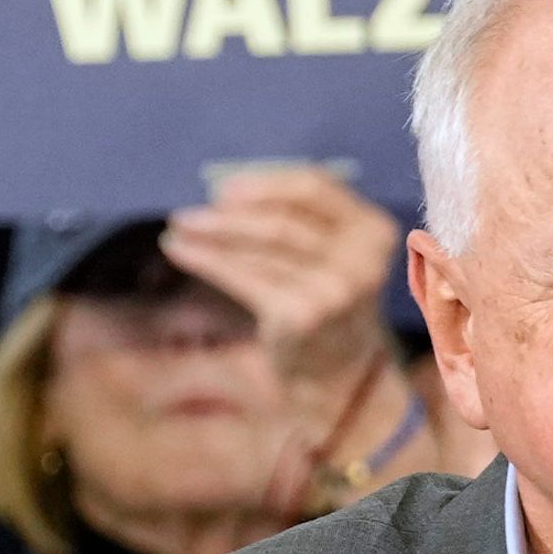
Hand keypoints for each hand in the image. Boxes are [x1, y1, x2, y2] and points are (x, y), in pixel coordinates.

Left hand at [161, 166, 403, 386]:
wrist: (340, 370)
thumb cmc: (326, 300)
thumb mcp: (333, 253)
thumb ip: (299, 217)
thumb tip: (227, 191)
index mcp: (373, 230)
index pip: (316, 187)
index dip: (266, 183)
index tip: (224, 188)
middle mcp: (359, 259)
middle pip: (283, 220)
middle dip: (230, 213)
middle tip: (189, 213)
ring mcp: (332, 290)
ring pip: (260, 248)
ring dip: (212, 234)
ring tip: (179, 227)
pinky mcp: (302, 316)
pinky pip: (245, 278)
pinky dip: (208, 261)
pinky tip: (181, 251)